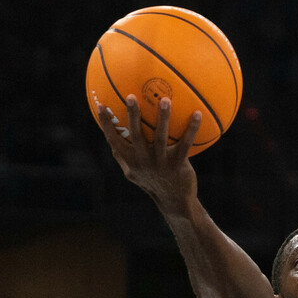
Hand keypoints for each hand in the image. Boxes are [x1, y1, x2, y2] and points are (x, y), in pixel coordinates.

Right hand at [95, 95, 200, 212]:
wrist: (174, 201)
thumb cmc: (152, 182)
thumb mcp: (133, 172)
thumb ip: (122, 156)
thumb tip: (110, 137)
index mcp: (130, 160)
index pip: (114, 140)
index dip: (106, 124)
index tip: (100, 105)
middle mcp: (143, 161)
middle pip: (136, 134)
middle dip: (132, 115)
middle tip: (131, 96)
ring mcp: (161, 163)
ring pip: (161, 137)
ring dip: (163, 117)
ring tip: (164, 100)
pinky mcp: (178, 165)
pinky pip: (186, 143)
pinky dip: (192, 128)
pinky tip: (197, 114)